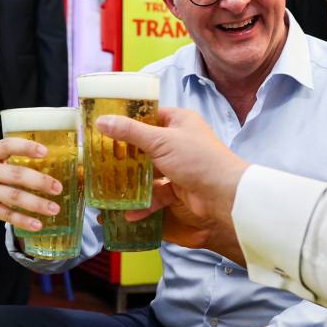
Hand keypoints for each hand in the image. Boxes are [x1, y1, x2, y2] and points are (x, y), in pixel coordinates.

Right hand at [0, 138, 61, 231]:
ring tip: (54, 209)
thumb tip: (43, 164)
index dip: (26, 147)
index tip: (45, 152)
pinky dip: (23, 220)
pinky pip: (6, 215)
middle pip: (15, 175)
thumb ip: (7, 161)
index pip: (7, 146)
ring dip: (36, 204)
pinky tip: (37, 224)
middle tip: (57, 187)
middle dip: (39, 181)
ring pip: (13, 197)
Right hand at [98, 107, 248, 226]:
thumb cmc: (198, 160)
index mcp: (180, 121)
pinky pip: (157, 192)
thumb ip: (130, 132)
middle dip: (125, 154)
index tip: (106, 126)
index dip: (128, 120)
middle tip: (102, 158)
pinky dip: (145, 201)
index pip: (149, 115)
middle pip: (146, 144)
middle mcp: (180, 140)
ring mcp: (180, 164)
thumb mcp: (160, 141)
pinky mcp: (179, 187)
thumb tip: (102, 121)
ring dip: (132, 180)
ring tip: (109, 186)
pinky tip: (129, 211)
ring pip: (149, 170)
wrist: (224, 195)